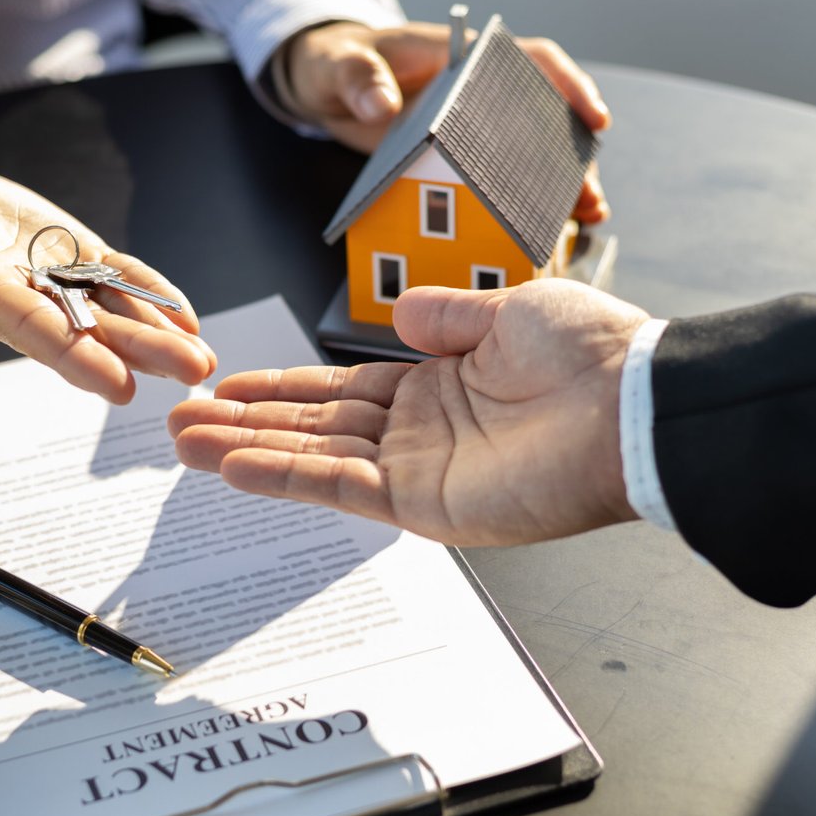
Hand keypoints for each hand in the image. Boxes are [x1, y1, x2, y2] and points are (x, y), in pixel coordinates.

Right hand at [0, 151, 216, 403]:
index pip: (32, 329)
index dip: (76, 356)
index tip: (119, 385)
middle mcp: (19, 299)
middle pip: (86, 332)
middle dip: (140, 354)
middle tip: (193, 375)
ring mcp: (49, 280)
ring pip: (109, 312)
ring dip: (156, 337)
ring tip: (202, 360)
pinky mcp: (68, 254)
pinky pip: (115, 276)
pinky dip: (149, 294)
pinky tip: (185, 317)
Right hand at [168, 280, 648, 544]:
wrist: (635, 405)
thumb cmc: (592, 354)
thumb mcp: (508, 311)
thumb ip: (446, 315)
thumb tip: (398, 314)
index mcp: (440, 385)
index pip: (340, 391)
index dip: (282, 387)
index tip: (228, 383)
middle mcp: (421, 432)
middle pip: (312, 427)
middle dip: (244, 423)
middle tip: (180, 422)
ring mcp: (419, 472)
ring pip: (312, 458)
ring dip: (245, 450)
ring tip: (183, 443)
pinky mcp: (425, 505)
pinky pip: (339, 486)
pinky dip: (284, 476)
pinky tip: (233, 465)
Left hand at [284, 22, 610, 222]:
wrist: (324, 86)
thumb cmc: (337, 63)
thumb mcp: (339, 67)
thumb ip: (360, 81)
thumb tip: (383, 106)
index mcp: (461, 60)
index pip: (530, 61)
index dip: (568, 86)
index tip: (593, 117)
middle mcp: (478, 92)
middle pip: (545, 117)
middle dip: (575, 156)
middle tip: (589, 196)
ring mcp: (473, 127)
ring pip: (532, 152)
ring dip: (560, 185)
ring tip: (584, 218)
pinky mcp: (460, 158)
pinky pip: (501, 178)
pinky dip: (525, 202)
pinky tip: (547, 228)